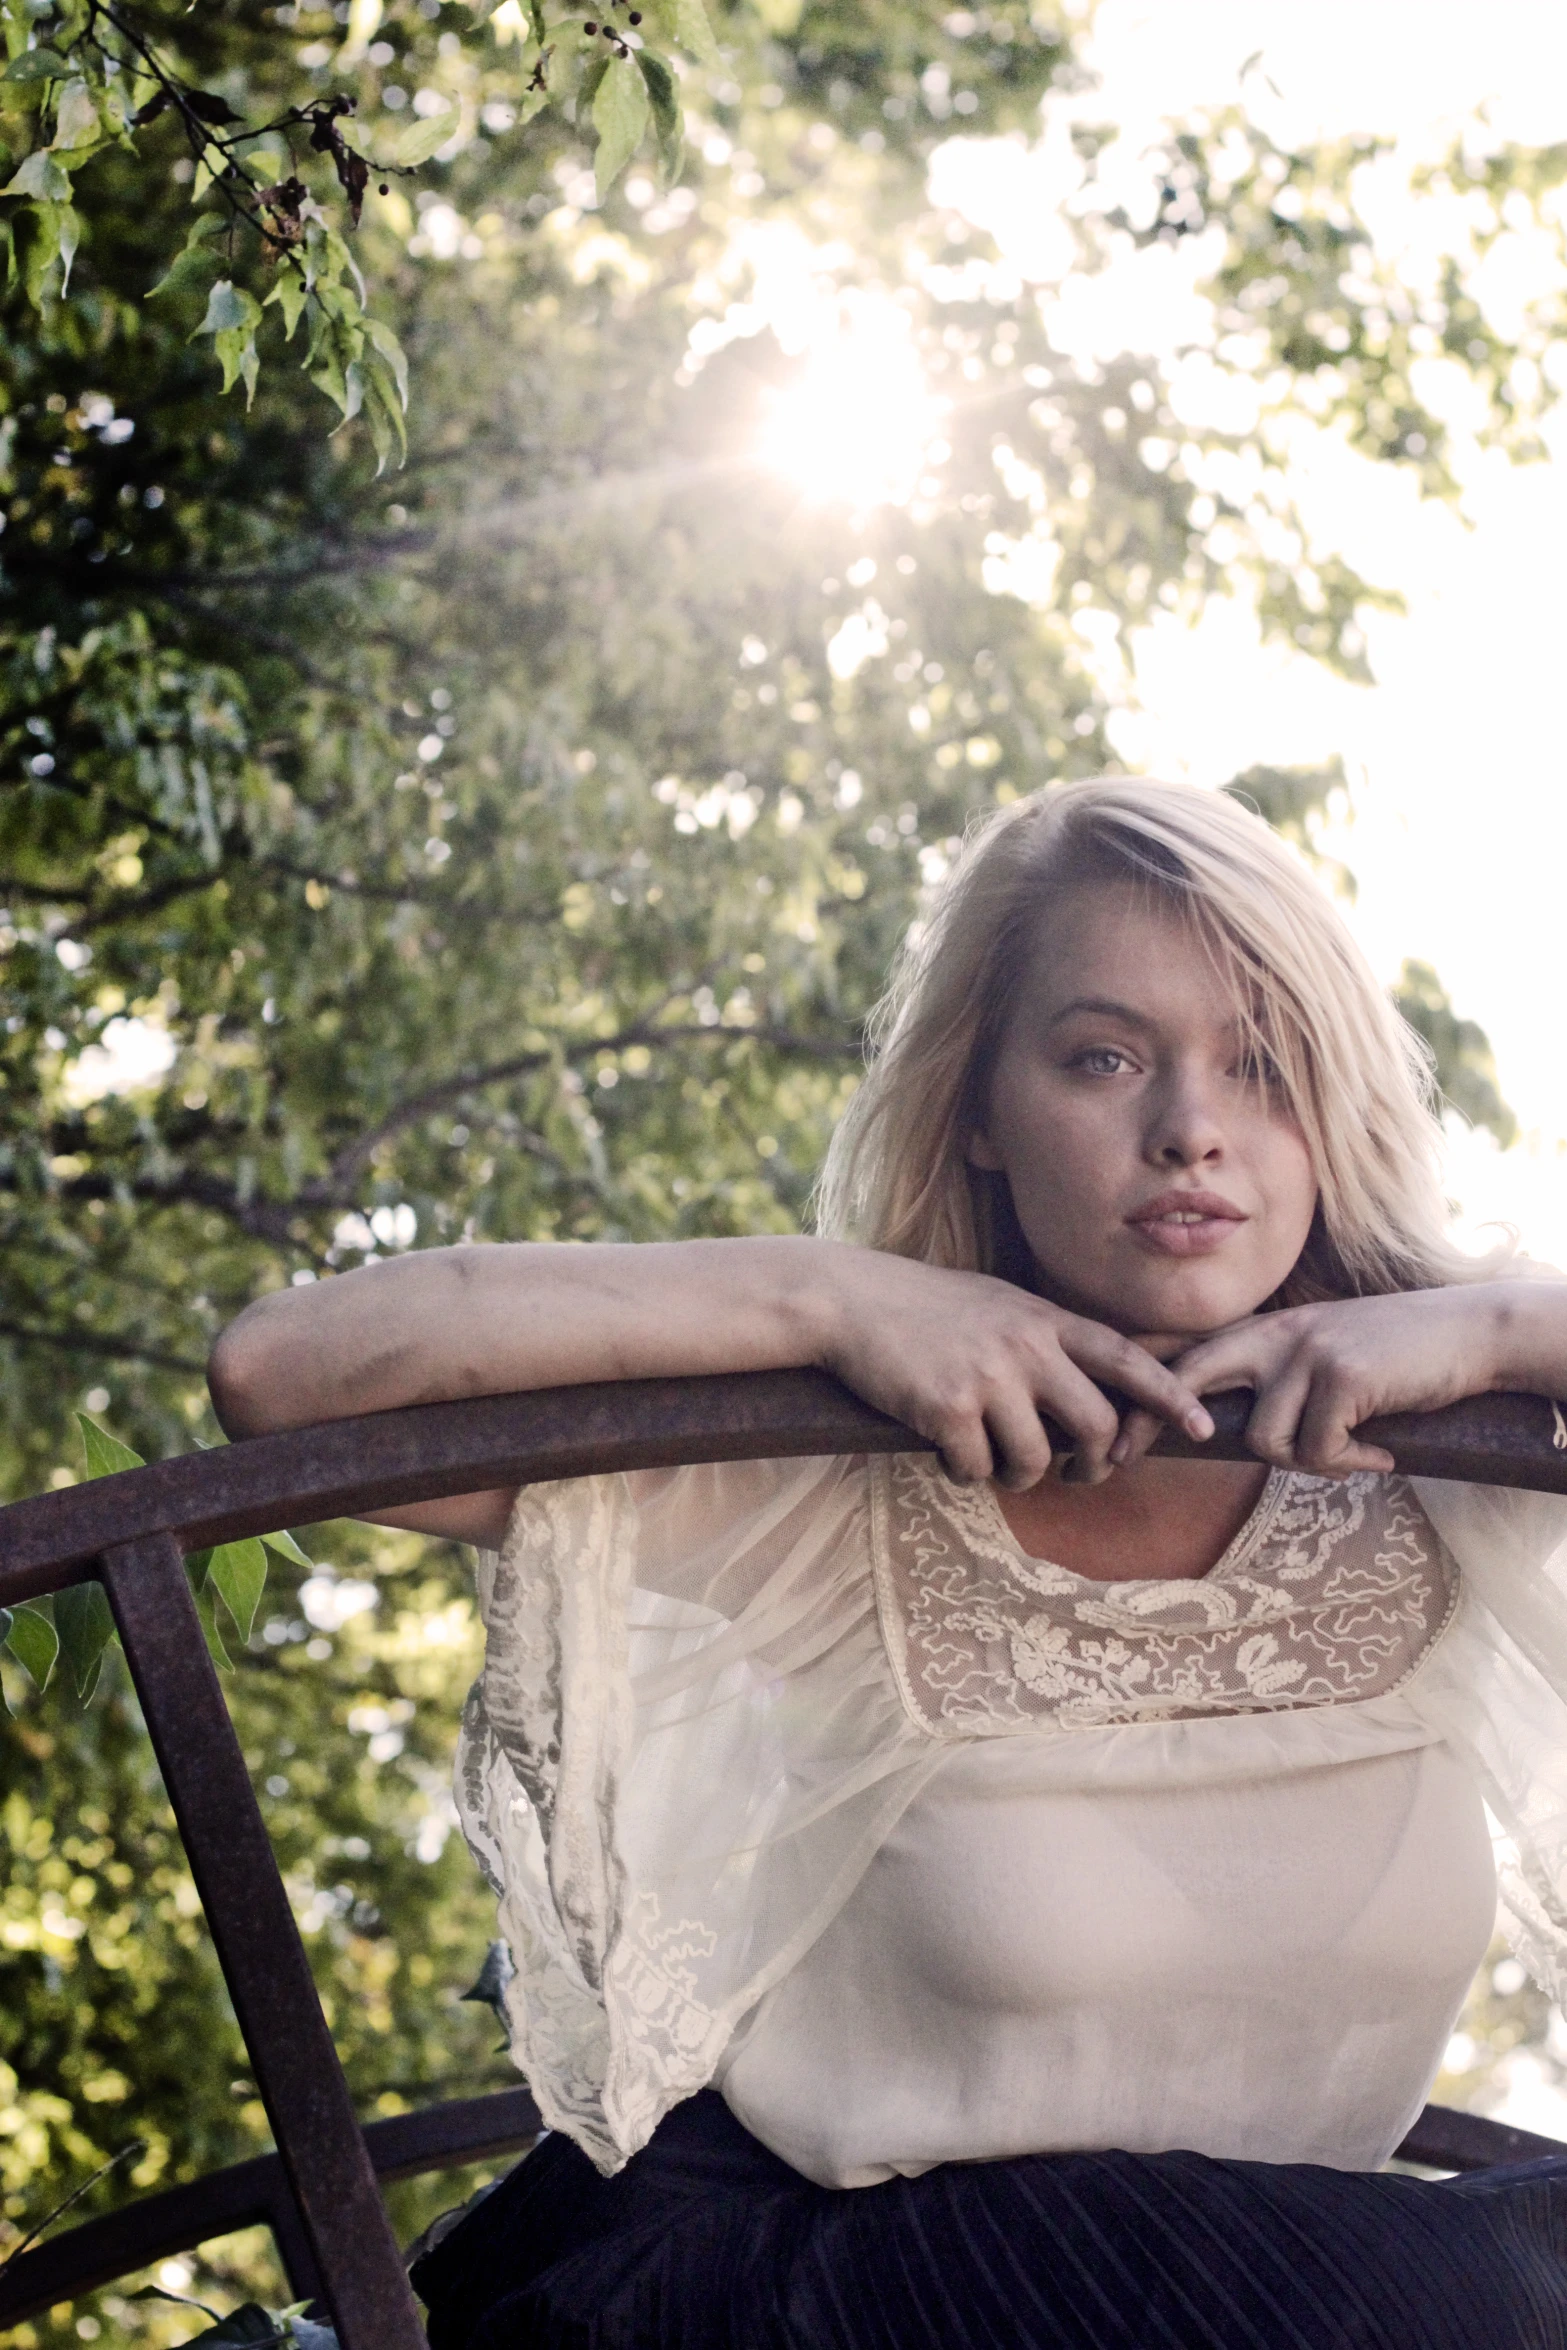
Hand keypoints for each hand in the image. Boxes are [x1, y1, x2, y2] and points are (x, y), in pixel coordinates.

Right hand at [816, 1251, 1214, 1486]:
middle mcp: (1026, 1346)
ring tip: (993, 1460)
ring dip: (1019, 1474)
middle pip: (1096, 1426)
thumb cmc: (923, 1306)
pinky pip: (978, 1470)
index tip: (1200, 1427)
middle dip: (1093, 1462)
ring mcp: (988, 1377)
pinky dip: (965, 1472)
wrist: (849, 1300)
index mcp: (1044, 1319)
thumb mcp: (996, 1305)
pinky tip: (945, 1450)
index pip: (1124, 1359)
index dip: (1168, 1396)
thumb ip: (1043, 1339)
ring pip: (1038, 1459)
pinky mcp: (946, 1408)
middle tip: (1077, 1473)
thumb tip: (1086, 1388)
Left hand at [1112, 1286, 1511, 1479]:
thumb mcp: (1324, 1355)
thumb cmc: (1396, 1357)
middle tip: (1122, 1459)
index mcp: (1268, 1329)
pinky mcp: (1341, 1375)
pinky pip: (1318, 1450)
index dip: (1142, 1387)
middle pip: (1190, 1377)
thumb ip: (1278, 1379)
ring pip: (1264, 1440)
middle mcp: (1278, 1333)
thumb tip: (1229, 1432)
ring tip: (1351, 1454)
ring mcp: (1307, 1351)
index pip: (1190, 1351)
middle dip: (1151, 1422)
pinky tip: (1381, 1452)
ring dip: (1308, 1463)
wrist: (1468, 1333)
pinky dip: (1351, 1463)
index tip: (1110, 1432)